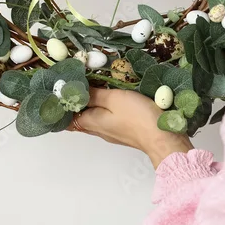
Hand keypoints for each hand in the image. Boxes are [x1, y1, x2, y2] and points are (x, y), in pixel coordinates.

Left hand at [71, 88, 193, 168]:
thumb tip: (75, 92)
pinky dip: (104, 110)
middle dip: (76, 105)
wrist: (162, 137)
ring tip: (92, 89)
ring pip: (94, 119)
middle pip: (80, 119)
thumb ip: (94, 94)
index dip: (62, 106)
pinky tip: (111, 101)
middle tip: (76, 86)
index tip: (62, 92)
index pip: (67, 118)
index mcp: (91, 122)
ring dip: (91, 107)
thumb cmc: (136, 116)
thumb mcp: (113, 98)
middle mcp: (98, 130)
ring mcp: (112, 133)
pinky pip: (108, 120)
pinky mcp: (124, 132)